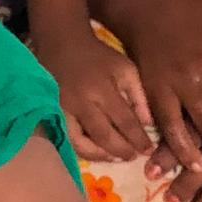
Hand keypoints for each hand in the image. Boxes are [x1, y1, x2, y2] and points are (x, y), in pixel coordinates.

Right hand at [40, 34, 154, 163]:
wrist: (62, 44)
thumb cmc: (98, 57)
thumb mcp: (125, 68)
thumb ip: (139, 95)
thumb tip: (148, 124)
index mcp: (102, 89)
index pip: (124, 121)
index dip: (138, 139)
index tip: (149, 150)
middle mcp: (81, 103)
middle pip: (104, 136)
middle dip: (122, 150)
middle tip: (133, 157)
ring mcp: (63, 111)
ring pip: (81, 144)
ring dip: (101, 155)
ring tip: (115, 157)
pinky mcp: (52, 115)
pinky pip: (67, 140)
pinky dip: (82, 150)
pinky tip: (96, 152)